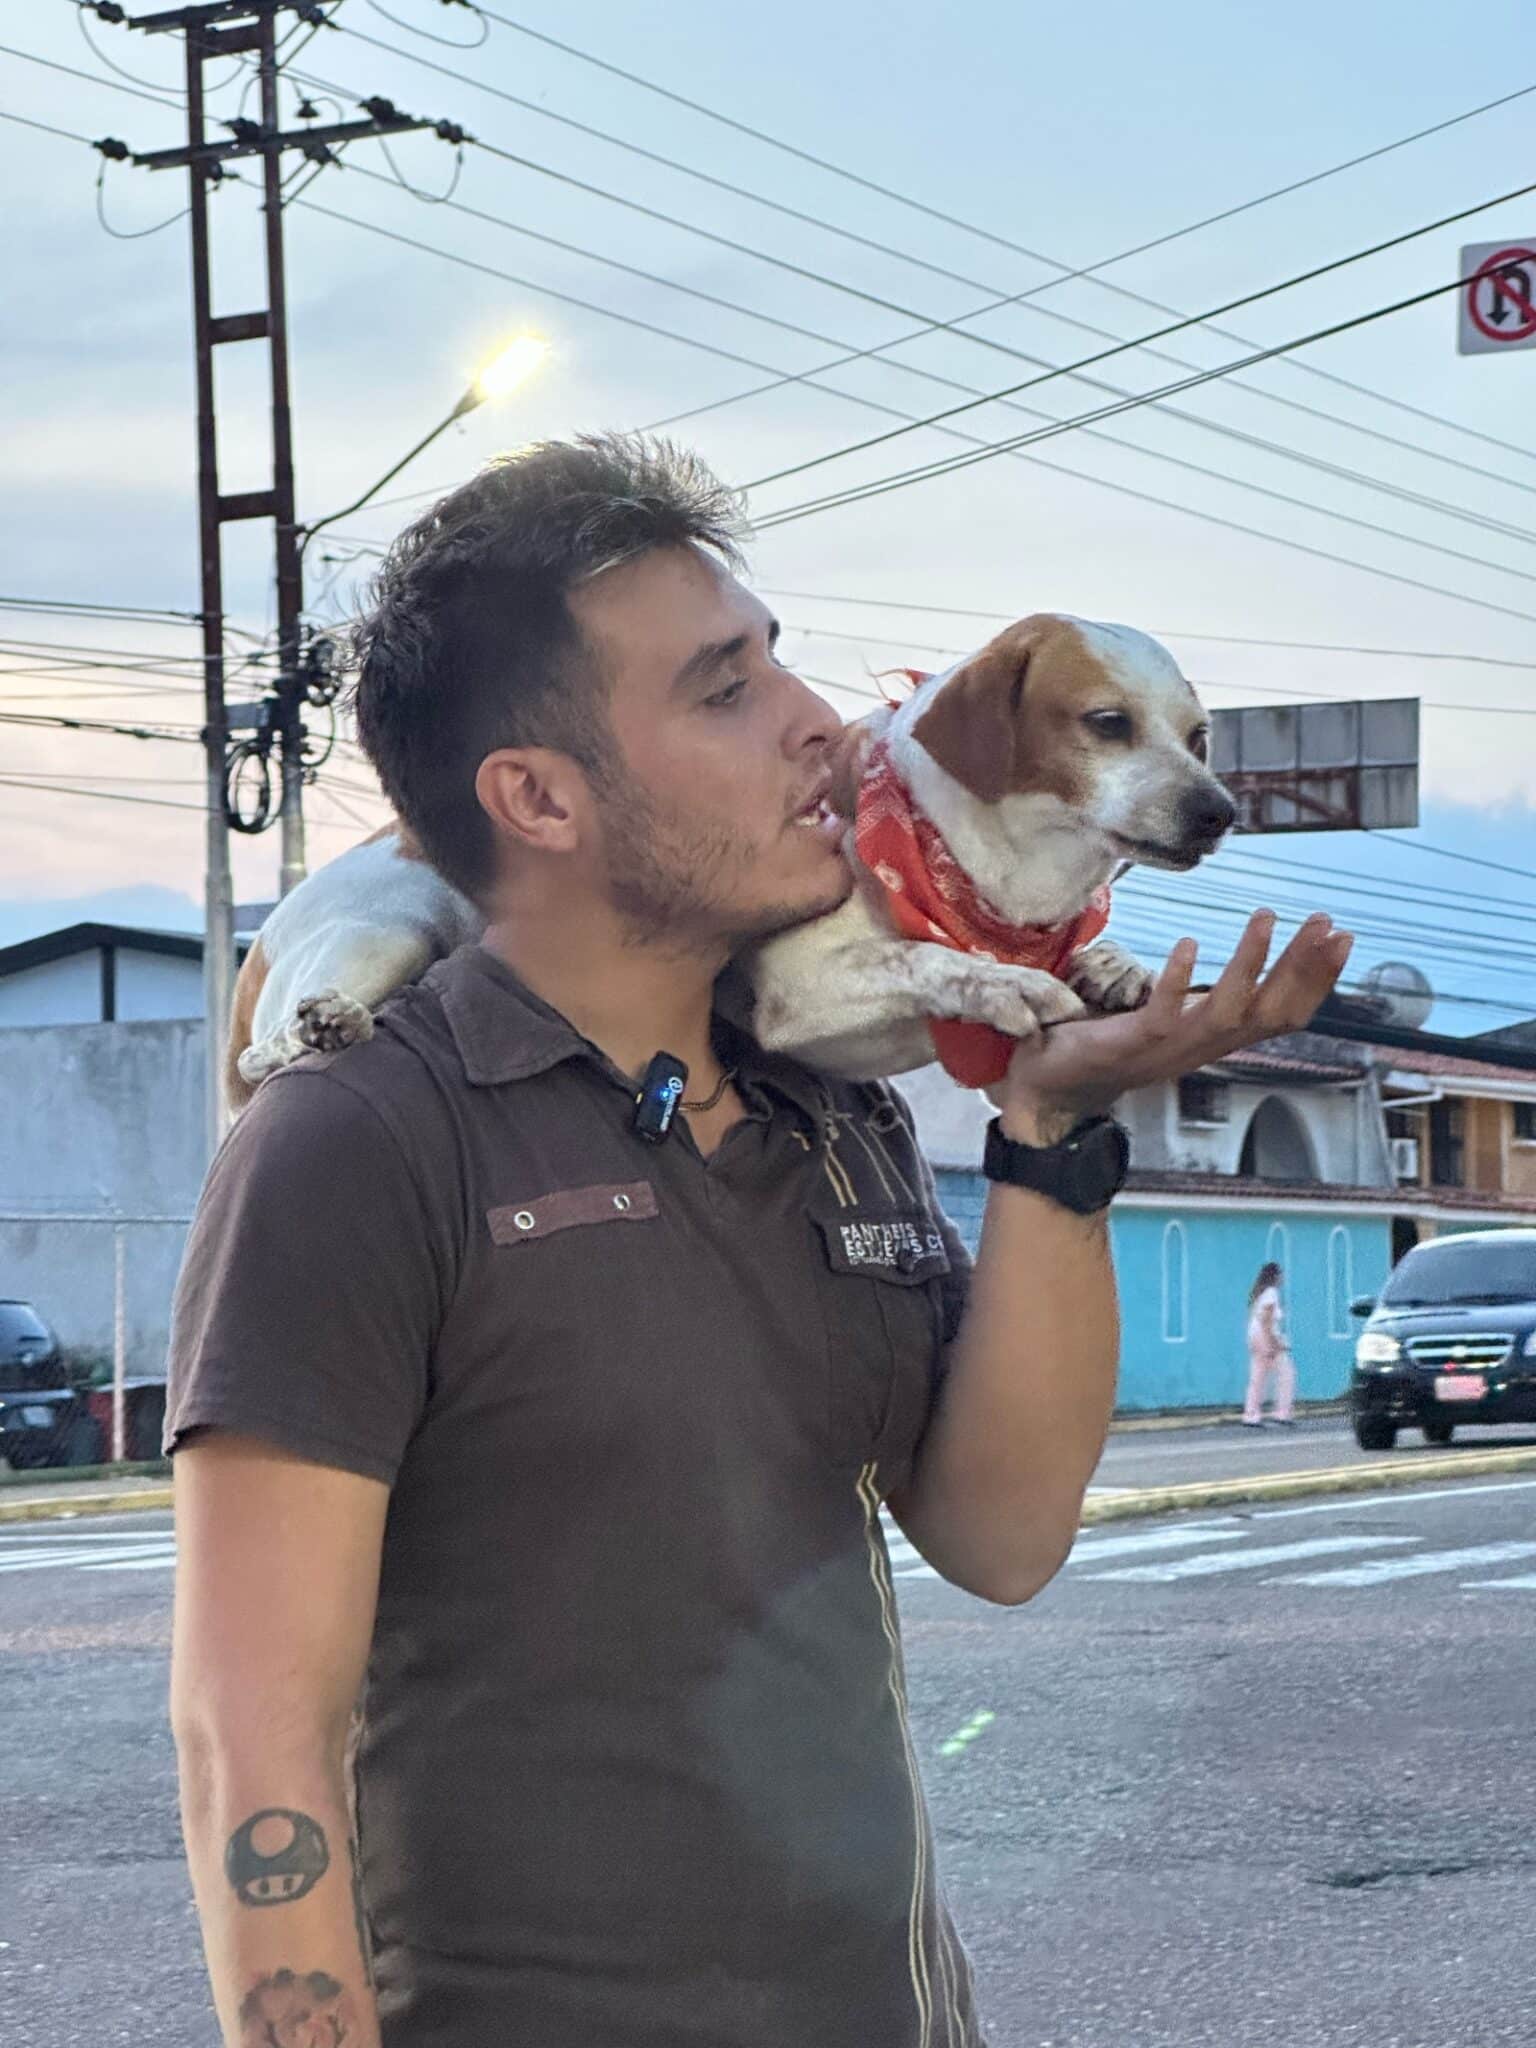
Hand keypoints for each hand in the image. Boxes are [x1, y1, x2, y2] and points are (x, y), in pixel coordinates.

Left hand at [991, 911, 1352, 1142]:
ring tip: (1266, 916)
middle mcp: (1201, 1047)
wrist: (1055, 1090)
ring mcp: (1167, 1048)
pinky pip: (1161, 1015)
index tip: (1340, 937)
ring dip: (1249, 964)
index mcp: (1214, 1039)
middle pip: (1268, 1012)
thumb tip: (1242, 965)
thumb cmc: (1115, 1047)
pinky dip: (1178, 982)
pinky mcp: (1129, 1044)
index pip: (1282, 1013)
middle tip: (1326, 924)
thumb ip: (1206, 998)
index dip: (1316, 979)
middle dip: (1301, 968)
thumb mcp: (1175, 1020)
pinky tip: (1190, 943)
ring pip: (1225, 1013)